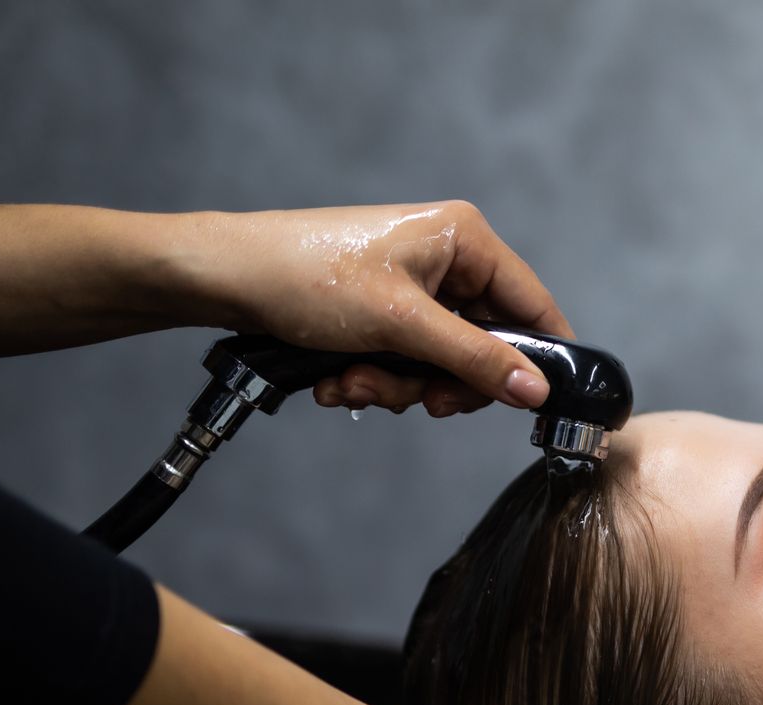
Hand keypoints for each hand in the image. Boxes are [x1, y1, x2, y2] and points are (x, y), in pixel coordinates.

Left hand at [196, 201, 573, 417]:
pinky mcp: (386, 310)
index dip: (537, 361)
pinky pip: (408, 360)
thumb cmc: (308, 278)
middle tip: (418, 402)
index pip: (533, 306)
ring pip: (442, 362)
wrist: (225, 278)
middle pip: (487, 346)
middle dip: (443, 382)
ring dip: (400, 386)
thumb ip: (476, 360)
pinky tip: (337, 380)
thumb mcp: (402, 326)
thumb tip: (537, 391)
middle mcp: (448, 259)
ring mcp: (416, 286)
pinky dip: (378, 378)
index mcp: (465, 239)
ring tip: (353, 384)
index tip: (532, 407)